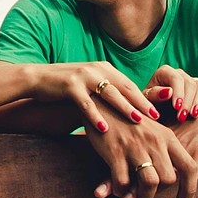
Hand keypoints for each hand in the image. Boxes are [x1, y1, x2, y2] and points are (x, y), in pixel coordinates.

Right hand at [32, 62, 159, 132]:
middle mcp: (97, 69)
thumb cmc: (66, 88)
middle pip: (124, 87)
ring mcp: (83, 76)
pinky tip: (104, 129)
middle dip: (141, 102)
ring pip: (109, 93)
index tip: (160, 109)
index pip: (129, 84)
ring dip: (124, 107)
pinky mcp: (69, 86)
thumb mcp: (90, 85)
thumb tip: (129, 108)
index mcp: (104, 68)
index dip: (145, 96)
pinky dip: (96, 116)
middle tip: (156, 116)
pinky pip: (86, 103)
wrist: (37, 79)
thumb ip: (107, 92)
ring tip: (137, 120)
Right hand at [85, 108, 197, 197]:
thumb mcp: (150, 124)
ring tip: (130, 195)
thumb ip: (164, 140)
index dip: (188, 192)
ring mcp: (135, 146)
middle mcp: (154, 141)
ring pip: (149, 183)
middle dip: (156, 192)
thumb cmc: (125, 115)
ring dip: (139, 195)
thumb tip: (180, 150)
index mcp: (166, 136)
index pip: (190, 168)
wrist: (98, 100)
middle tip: (144, 193)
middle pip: (169, 179)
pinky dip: (119, 190)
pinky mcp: (115, 151)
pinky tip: (115, 187)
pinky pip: (122, 182)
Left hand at [144, 65, 197, 124]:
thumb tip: (169, 92)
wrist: (156, 110)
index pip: (176, 78)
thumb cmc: (149, 103)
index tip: (176, 108)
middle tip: (182, 117)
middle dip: (187, 101)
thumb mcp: (147, 100)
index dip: (178, 93)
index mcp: (165, 72)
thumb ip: (154, 94)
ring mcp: (190, 78)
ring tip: (193, 115)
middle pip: (189, 83)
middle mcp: (179, 73)